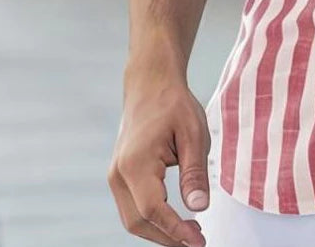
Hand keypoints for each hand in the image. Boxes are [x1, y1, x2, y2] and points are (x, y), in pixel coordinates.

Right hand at [107, 61, 210, 245]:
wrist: (150, 84)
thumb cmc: (174, 104)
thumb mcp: (194, 134)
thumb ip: (195, 172)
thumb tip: (199, 208)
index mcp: (136, 163)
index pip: (154, 210)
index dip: (176, 230)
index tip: (198, 242)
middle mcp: (119, 174)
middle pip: (138, 222)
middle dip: (167, 237)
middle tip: (198, 240)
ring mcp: (116, 176)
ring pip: (132, 219)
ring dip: (159, 231)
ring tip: (190, 233)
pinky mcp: (120, 175)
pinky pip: (132, 207)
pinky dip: (152, 219)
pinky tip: (175, 218)